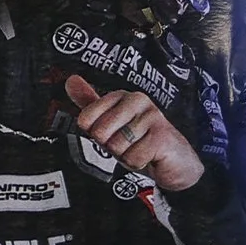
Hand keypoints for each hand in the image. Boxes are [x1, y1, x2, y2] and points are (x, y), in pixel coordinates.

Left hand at [63, 71, 202, 198]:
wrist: (175, 161)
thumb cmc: (141, 141)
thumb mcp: (112, 123)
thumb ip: (90, 103)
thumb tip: (70, 81)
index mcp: (121, 96)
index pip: (86, 119)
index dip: (95, 135)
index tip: (112, 134)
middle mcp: (137, 100)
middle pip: (99, 133)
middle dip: (111, 147)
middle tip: (128, 144)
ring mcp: (151, 116)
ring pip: (116, 147)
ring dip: (126, 156)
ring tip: (140, 149)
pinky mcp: (161, 135)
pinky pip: (132, 158)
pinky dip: (138, 163)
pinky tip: (149, 156)